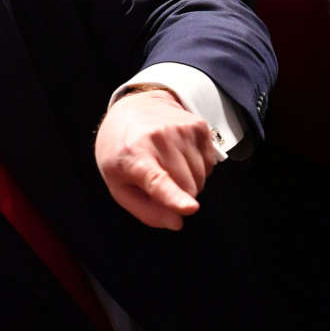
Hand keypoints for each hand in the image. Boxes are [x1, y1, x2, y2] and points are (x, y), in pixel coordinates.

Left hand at [95, 89, 219, 229]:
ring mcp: (182, 129)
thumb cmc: (123, 151)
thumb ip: (146, 211)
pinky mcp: (199, 126)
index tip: (190, 208)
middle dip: (179, 195)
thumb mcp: (119, 185)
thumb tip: (177, 222)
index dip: (174, 198)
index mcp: (134, 155)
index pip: (157, 181)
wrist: (133, 108)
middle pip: (187, 187)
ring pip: (201, 178)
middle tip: (161, 181)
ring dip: (189, 181)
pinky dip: (198, 167)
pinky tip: (181, 156)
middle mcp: (159, 139)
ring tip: (169, 165)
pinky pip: (210, 164)